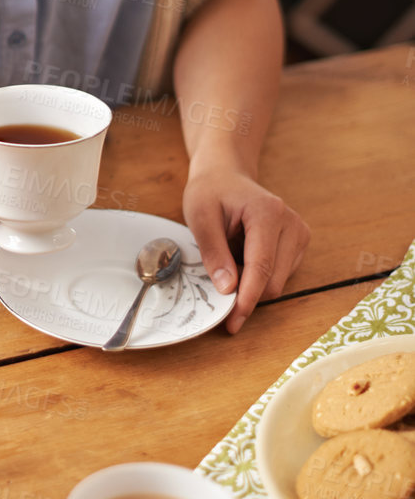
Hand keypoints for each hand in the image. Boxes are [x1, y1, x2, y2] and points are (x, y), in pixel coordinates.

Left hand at [181, 165, 309, 333]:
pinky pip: (280, 275)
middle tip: (216, 284)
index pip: (261, 268)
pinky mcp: (298, 243)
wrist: (226, 176)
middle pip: (273, 281)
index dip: (247, 299)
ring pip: (278, 282)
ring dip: (251, 283)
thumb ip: (214, 252)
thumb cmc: (211, 192)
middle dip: (245, 293)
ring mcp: (299, 233)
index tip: (232, 322)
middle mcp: (292, 224)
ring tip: (229, 258)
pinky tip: (242, 257)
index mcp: (268, 213)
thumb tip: (228, 289)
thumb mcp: (200, 216)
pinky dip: (258, 277)